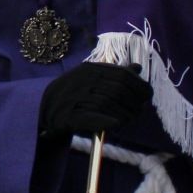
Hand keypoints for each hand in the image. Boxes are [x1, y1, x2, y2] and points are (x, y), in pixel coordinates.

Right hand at [39, 63, 153, 140]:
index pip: (122, 75)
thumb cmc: (74, 94)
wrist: (45, 108)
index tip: (147, 97)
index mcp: (90, 68)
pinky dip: (107, 121)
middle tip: (139, 112)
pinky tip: (116, 124)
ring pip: (107, 104)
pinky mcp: (68, 114)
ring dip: (123, 114)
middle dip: (133, 102)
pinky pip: (92, 117)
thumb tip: (137, 68)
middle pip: (117, 89)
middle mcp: (82, 80)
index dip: (139, 86)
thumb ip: (114, 73)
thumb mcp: (92, 78)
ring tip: (129, 120)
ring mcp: (74, 96)